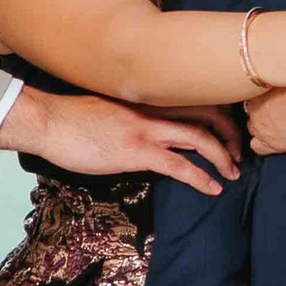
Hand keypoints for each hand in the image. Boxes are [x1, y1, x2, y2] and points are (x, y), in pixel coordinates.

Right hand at [0, 88, 237, 191]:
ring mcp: (146, 128)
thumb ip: (135, 115)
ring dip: (223, 157)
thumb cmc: (71, 120)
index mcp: (147, 96)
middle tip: (238, 153)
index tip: (226, 131)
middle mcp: (152, 107)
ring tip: (233, 173)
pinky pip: (180, 165)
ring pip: (200, 138)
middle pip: (207, 113)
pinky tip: (213, 189)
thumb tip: (150, 132)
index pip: (195, 97)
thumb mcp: (110, 109)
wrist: (47, 121)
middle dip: (229, 134)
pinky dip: (202, 178)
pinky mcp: (137, 151)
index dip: (218, 113)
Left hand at [246, 72, 285, 156]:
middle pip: (251, 110)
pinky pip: (257, 147)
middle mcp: (255, 106)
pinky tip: (276, 141)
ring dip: (262, 127)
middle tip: (279, 111)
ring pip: (252, 127)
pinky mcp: (269, 144)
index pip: (251, 91)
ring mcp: (260, 126)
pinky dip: (264, 145)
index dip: (263, 95)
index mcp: (260, 86)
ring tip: (279, 126)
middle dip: (261, 111)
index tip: (274, 96)